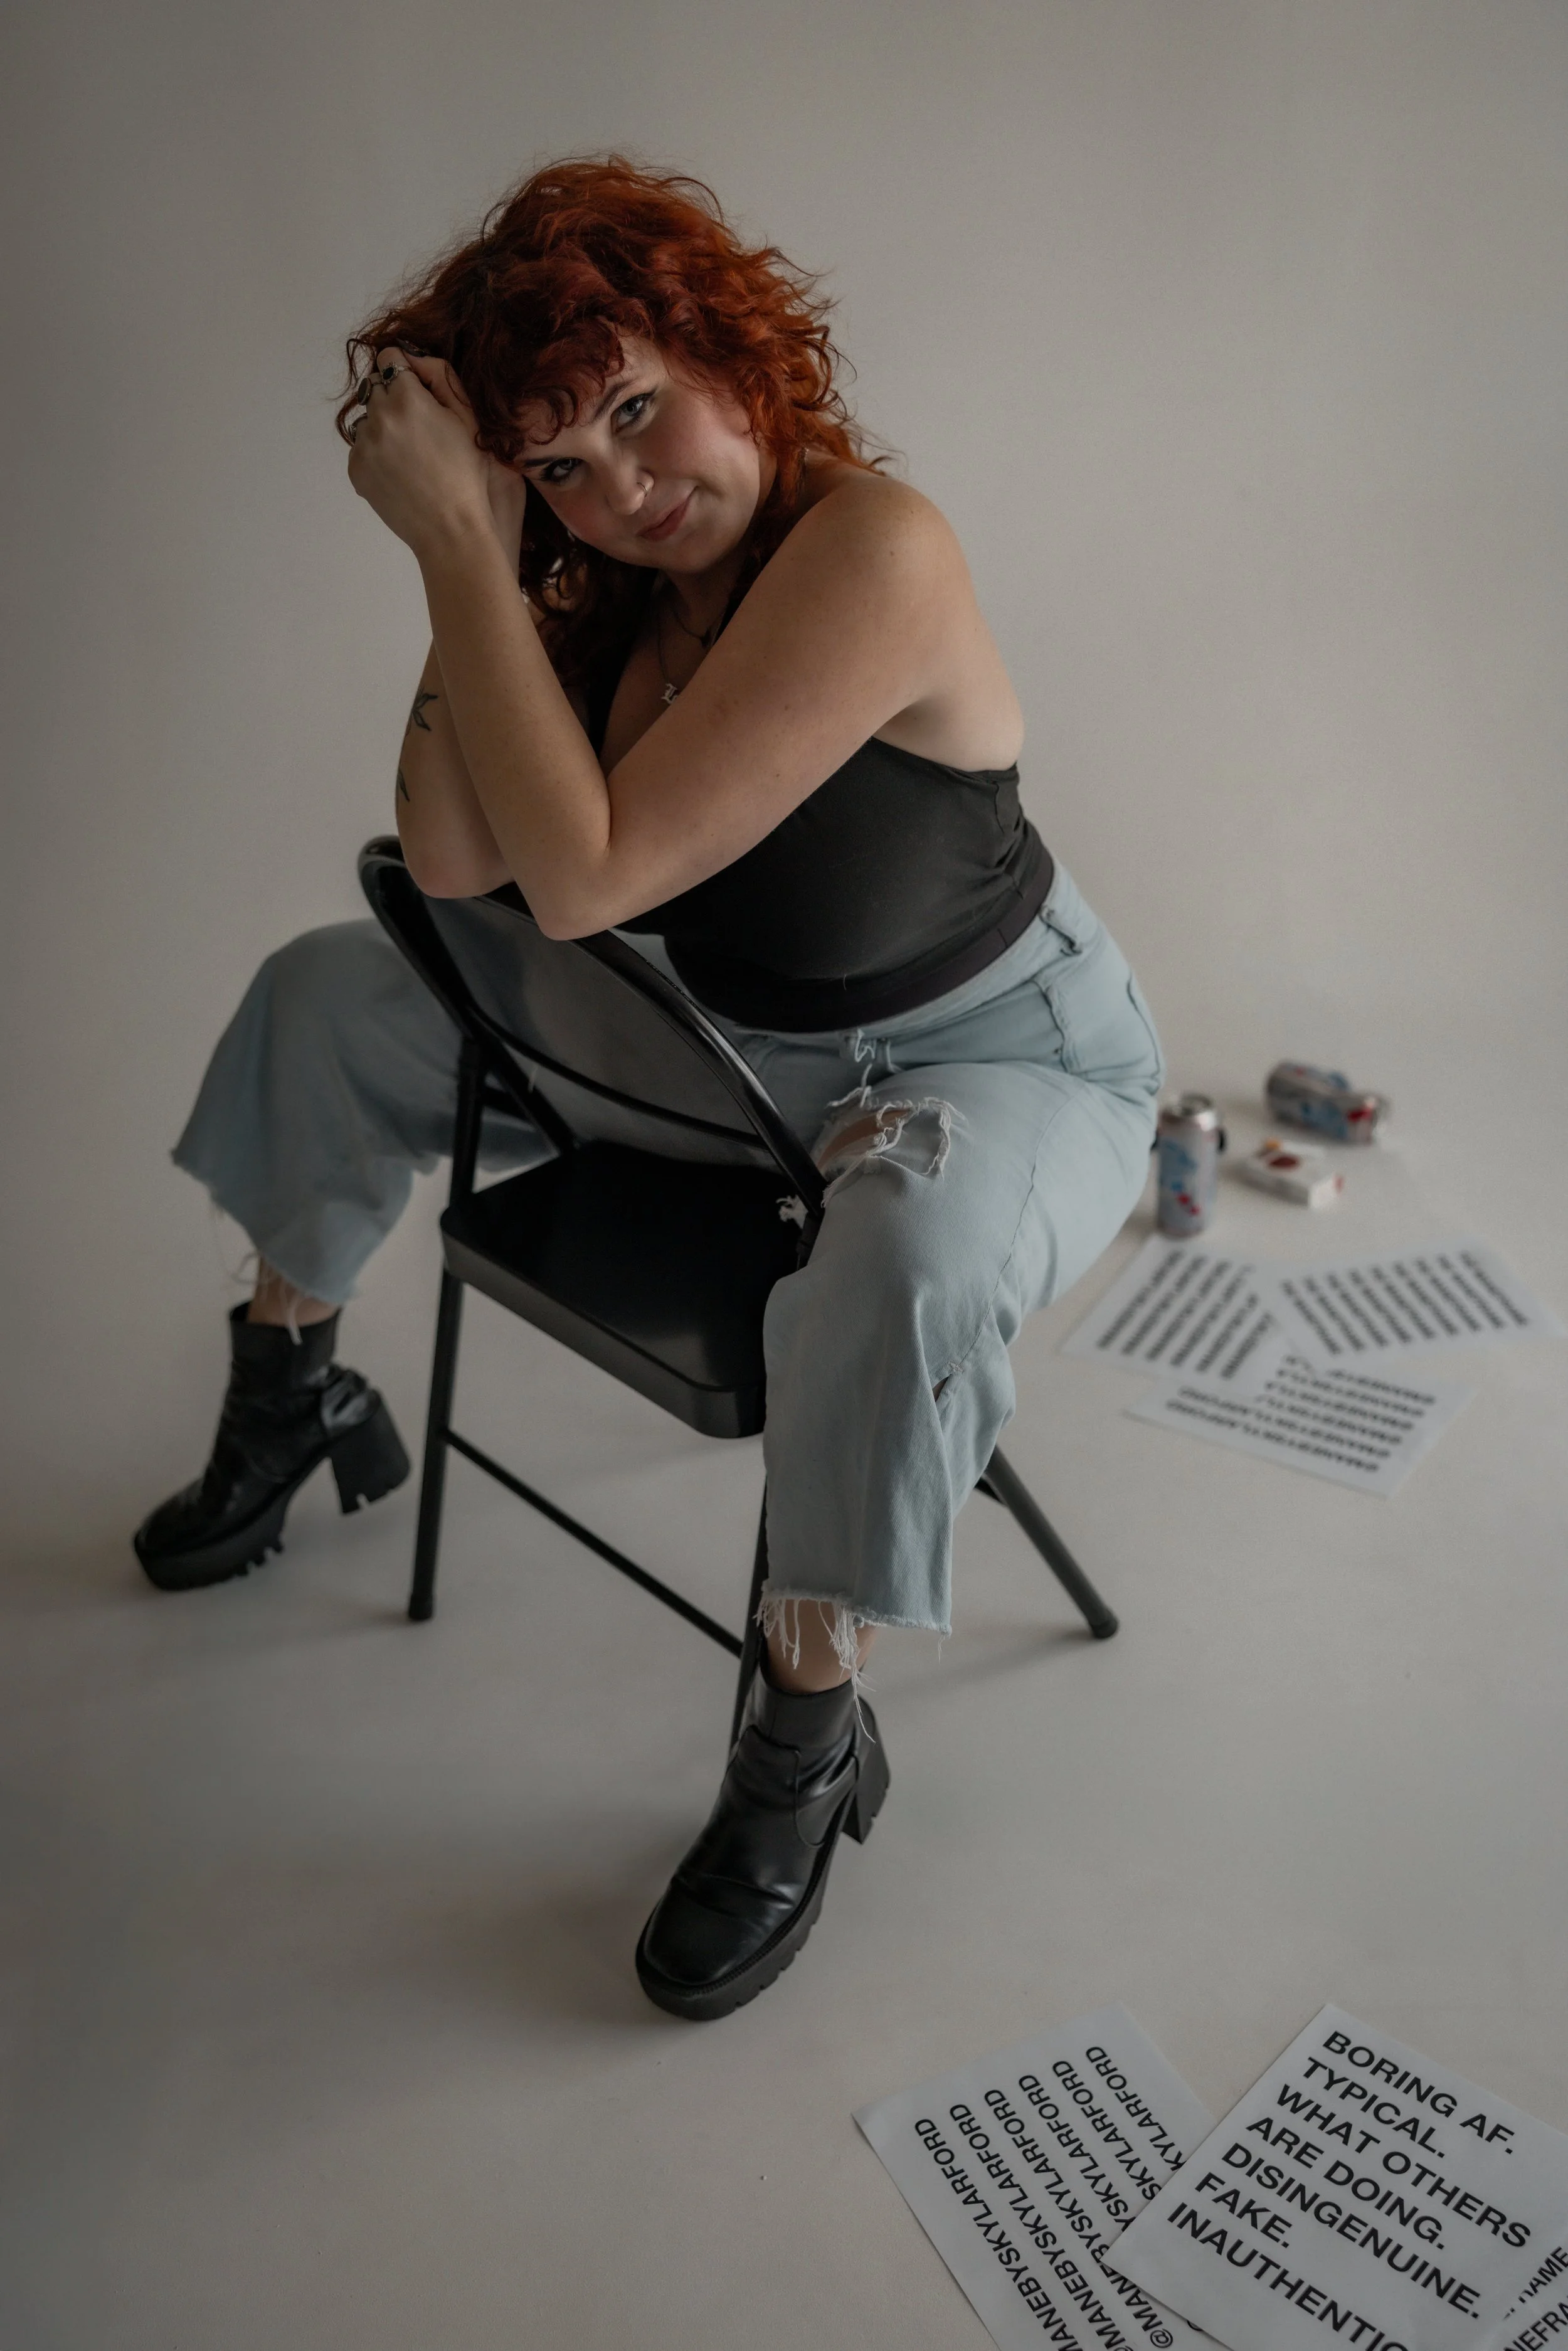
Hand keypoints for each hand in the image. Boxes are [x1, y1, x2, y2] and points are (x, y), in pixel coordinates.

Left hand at [348, 349, 522, 564]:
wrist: (450, 529)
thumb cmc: (467, 475)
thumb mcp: (467, 418)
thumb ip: (439, 376)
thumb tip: (410, 358)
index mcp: (407, 398)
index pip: (389, 358)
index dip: (405, 372)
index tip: (417, 390)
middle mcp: (379, 416)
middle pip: (374, 387)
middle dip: (392, 398)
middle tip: (417, 427)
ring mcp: (363, 444)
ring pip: (366, 418)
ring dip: (382, 427)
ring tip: (409, 455)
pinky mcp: (356, 469)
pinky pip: (361, 448)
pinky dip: (376, 454)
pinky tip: (399, 472)